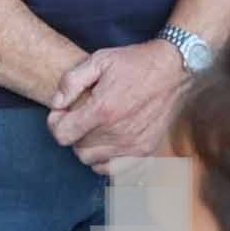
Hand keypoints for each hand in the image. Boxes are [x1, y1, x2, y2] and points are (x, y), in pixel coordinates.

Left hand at [46, 39, 195, 168]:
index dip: (55, 123)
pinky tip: (107, 144)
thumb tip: (56, 104)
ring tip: (94, 129)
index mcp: (103, 110)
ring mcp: (133, 145)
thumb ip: (71, 81)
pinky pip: (114, 170)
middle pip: (76, 149)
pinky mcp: (145, 151)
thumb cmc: (135, 63)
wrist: (174, 70)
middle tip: (80, 117)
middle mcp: (117, 133)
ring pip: (92, 161)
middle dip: (72, 133)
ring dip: (88, 147)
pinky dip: (105, 161)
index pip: (62, 135)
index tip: (62, 113)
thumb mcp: (99, 60)